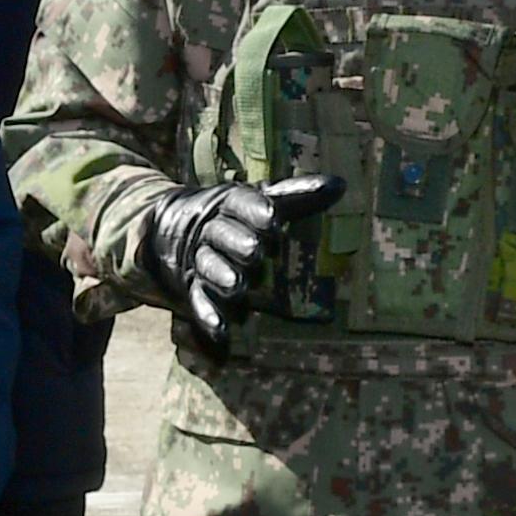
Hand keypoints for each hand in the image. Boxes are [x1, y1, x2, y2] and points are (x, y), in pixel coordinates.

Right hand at [139, 174, 345, 350]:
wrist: (175, 227)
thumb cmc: (239, 214)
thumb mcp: (265, 200)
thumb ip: (300, 195)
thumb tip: (340, 185)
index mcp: (229, 204)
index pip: (239, 202)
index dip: (254, 210)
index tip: (272, 218)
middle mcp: (213, 231)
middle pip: (221, 234)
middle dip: (237, 242)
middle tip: (255, 251)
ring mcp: (202, 260)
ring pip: (209, 266)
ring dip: (222, 276)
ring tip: (237, 286)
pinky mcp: (194, 287)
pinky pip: (199, 301)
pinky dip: (208, 316)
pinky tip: (221, 330)